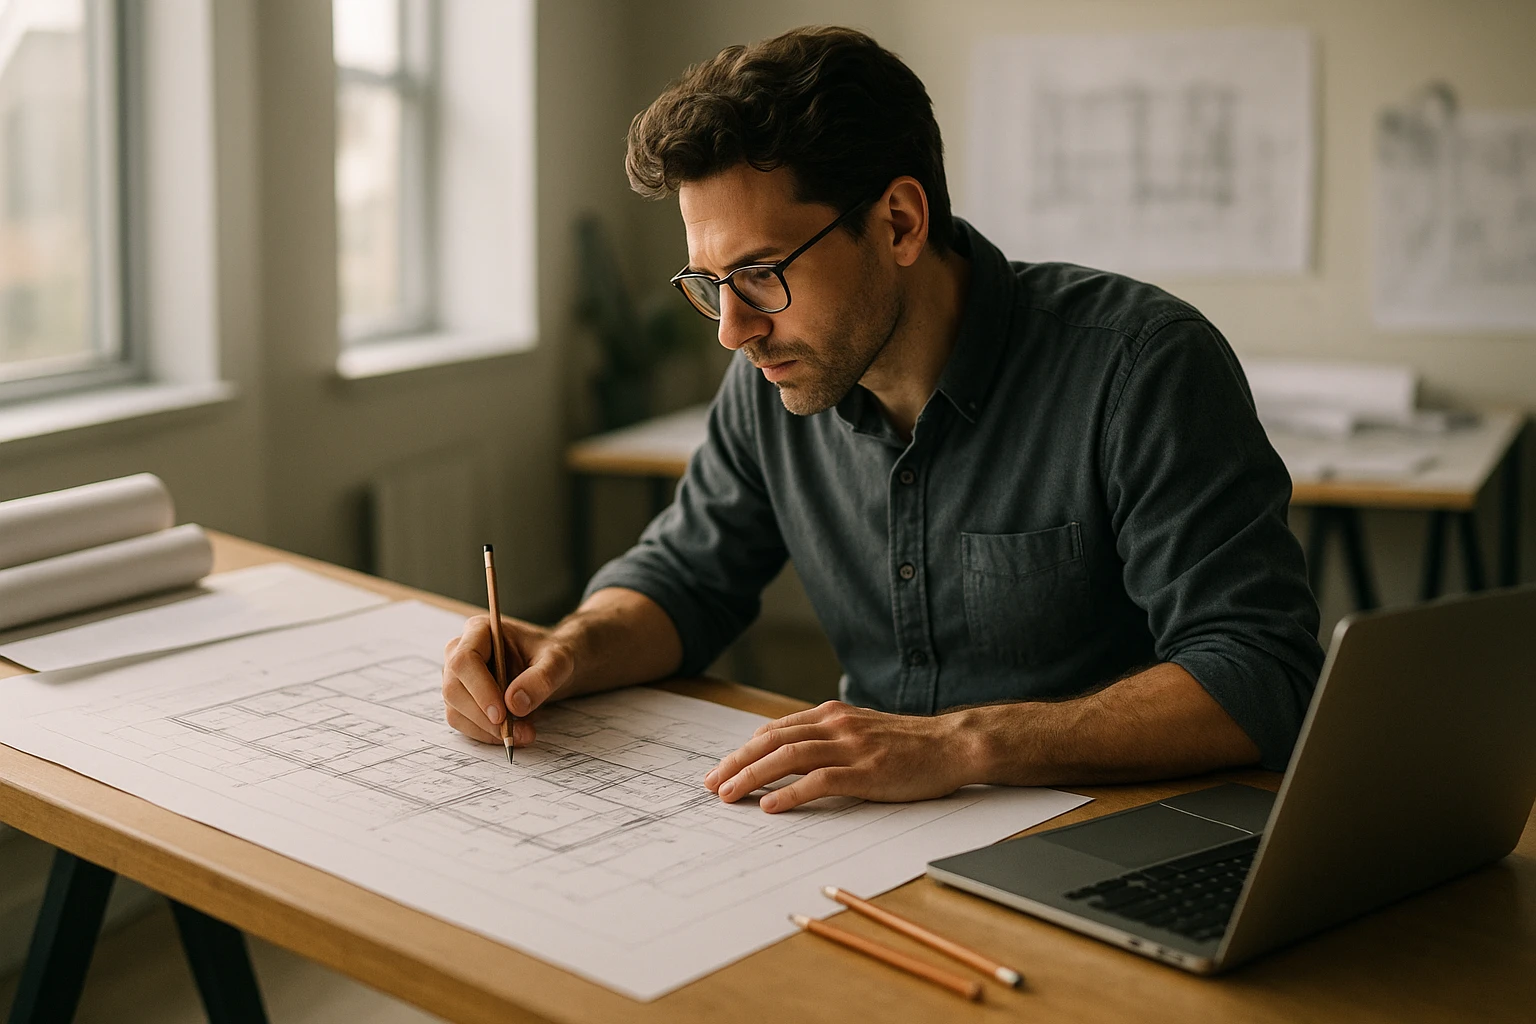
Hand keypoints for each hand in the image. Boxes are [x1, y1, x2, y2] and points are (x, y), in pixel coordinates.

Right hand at [440, 614, 575, 746]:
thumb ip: (541, 678)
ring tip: (524, 733)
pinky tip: (513, 733)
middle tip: (515, 733)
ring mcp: (457, 677)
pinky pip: (464, 723)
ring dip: (487, 730)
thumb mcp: (558, 661)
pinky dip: (487, 734)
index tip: (502, 714)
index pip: (465, 660)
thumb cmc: (551, 656)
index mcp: (479, 630)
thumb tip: (514, 704)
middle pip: (454, 688)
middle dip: (483, 717)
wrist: (551, 667)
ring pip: (455, 710)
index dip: (480, 689)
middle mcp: (460, 651)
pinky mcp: (461, 700)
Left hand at [703, 701, 970, 812]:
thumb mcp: (862, 730)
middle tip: (711, 784)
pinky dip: (790, 793)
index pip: (774, 730)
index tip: (722, 768)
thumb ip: (829, 737)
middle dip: (735, 763)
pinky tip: (771, 806)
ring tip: (729, 795)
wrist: (953, 744)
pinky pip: (820, 781)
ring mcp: (851, 747)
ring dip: (752, 776)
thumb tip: (791, 752)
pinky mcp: (867, 772)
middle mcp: (836, 726)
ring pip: (788, 757)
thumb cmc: (910, 743)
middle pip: (771, 740)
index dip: (743, 750)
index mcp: (831, 716)